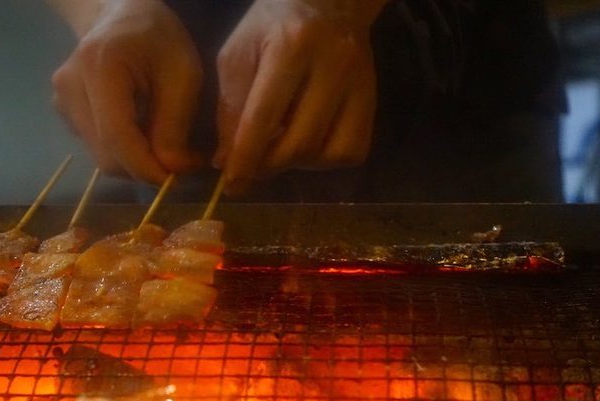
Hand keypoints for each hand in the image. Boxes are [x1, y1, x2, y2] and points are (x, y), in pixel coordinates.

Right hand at [51, 0, 202, 183]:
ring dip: (136, 162)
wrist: (118, 14)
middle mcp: (69, 89)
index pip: (117, 138)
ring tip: (165, 142)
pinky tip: (142, 130)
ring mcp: (61, 103)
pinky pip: (97, 148)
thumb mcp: (182, 73)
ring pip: (101, 157)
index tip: (176, 179)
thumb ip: (175, 125)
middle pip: (106, 156)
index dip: (146, 168)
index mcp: (99, 69)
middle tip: (181, 161)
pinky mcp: (64, 114)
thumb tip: (171, 171)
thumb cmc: (156, 37)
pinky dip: (124, 151)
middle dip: (145, 168)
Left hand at [215, 0, 385, 194]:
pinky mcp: (373, 101)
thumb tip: (226, 162)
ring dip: (295, 164)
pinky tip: (307, 144)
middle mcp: (333, 64)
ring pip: (327, 153)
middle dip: (269, 166)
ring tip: (277, 148)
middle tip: (250, 168)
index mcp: (292, 46)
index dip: (245, 158)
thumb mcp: (238, 56)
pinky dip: (324, 160)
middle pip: (300, 143)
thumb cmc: (271, 29)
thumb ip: (230, 108)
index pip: (264, 117)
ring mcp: (360, 84)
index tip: (231, 183)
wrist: (327, 3)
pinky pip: (351, 152)